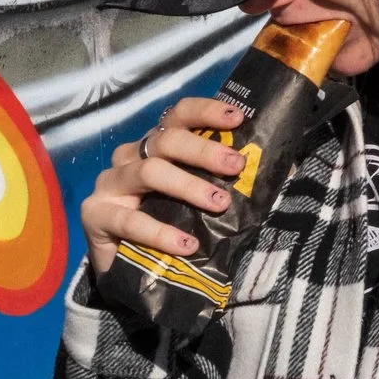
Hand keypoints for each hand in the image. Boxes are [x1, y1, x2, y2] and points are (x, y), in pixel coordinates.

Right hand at [82, 97, 248, 274]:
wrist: (130, 268)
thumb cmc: (172, 221)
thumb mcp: (201, 197)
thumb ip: (230, 181)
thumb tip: (284, 169)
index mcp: (157, 145)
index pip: (179, 115)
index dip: (207, 111)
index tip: (238, 118)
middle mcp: (130, 156)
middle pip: (165, 140)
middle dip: (204, 150)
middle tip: (236, 166)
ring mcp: (109, 184)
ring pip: (149, 172)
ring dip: (188, 186)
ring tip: (219, 204)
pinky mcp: (95, 215)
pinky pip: (130, 221)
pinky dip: (162, 232)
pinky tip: (187, 244)